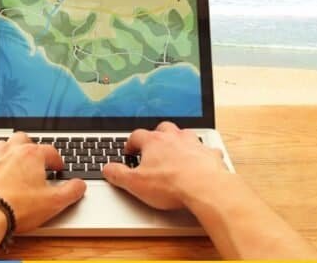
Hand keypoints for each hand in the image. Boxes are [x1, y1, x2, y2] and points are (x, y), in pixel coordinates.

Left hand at [0, 131, 86, 231]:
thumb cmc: (16, 207)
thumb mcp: (53, 202)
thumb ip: (71, 192)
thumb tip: (79, 185)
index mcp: (31, 155)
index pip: (50, 150)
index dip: (57, 159)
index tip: (58, 167)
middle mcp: (10, 152)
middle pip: (23, 139)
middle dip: (31, 146)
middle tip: (36, 158)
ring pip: (2, 145)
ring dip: (10, 151)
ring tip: (15, 162)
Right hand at [103, 121, 227, 209]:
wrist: (205, 187)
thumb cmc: (171, 185)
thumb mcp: (135, 184)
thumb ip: (118, 174)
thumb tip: (107, 169)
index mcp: (153, 142)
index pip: (137, 136)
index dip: (131, 143)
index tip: (129, 151)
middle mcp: (173, 138)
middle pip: (162, 129)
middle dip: (156, 135)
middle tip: (153, 146)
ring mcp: (193, 144)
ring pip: (184, 134)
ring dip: (179, 140)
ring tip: (176, 150)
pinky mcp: (209, 154)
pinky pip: (205, 149)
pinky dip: (202, 154)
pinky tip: (201, 161)